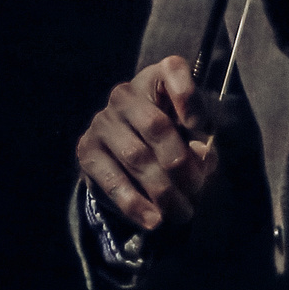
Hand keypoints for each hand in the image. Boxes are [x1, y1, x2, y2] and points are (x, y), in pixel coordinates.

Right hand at [75, 55, 216, 231]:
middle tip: (197, 191)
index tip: (200, 126)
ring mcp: (102, 122)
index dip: (188, 96)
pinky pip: (112, 179)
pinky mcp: (86, 150)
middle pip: (157, 125)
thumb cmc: (168, 140)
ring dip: (163, 190)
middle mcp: (125, 95)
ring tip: (182, 213)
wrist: (123, 159)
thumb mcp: (190, 138)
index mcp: (155, 80)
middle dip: (180, 164)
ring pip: (137, 157)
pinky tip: (153, 220)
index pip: (172, 70)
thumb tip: (201, 157)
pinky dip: (135, 203)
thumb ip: (201, 144)